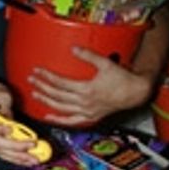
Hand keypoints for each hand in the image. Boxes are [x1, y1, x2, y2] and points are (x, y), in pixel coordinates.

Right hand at [0, 81, 38, 166]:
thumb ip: (4, 105)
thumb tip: (9, 119)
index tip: (11, 129)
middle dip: (15, 146)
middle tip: (31, 146)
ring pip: (0, 151)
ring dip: (18, 157)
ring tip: (33, 159)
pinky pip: (3, 153)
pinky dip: (15, 158)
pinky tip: (26, 160)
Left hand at [28, 47, 150, 127]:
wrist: (136, 92)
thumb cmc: (122, 78)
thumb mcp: (105, 63)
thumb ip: (88, 55)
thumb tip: (73, 48)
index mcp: (87, 89)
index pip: (60, 83)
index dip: (47, 77)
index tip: (37, 71)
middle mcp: (86, 103)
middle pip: (58, 95)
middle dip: (42, 87)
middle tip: (32, 80)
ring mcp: (88, 111)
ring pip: (62, 108)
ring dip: (47, 102)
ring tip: (35, 95)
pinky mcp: (91, 117)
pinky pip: (72, 121)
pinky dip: (59, 120)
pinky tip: (49, 117)